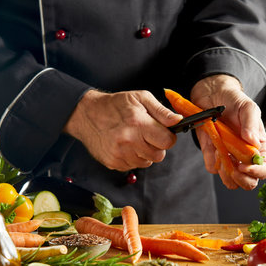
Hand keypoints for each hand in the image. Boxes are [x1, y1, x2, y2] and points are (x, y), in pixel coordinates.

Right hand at [64, 90, 182, 170]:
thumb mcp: (141, 98)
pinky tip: (125, 145)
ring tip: (134, 139)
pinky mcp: (113, 163)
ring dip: (144, 153)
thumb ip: (162, 111)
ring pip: (147, 163)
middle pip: (159, 155)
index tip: (162, 132)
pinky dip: (132, 158)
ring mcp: (120, 154)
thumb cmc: (115, 104)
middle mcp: (129, 141)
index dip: (168, 137)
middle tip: (146, 135)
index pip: (167, 141)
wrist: (86, 114)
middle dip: (157, 146)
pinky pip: (133, 166)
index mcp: (138, 124)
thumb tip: (178, 120)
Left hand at [190, 75, 265, 189]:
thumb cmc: (235, 101)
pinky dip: (211, 161)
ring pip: (231, 181)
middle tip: (233, 169)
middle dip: (242, 180)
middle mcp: (245, 156)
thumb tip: (253, 143)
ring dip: (225, 173)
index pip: (265, 169)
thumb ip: (251, 123)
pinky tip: (213, 145)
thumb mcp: (247, 107)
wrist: (213, 96)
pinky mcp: (213, 155)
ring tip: (221, 152)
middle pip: (249, 182)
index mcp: (259, 147)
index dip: (256, 172)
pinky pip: (212, 168)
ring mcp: (229, 158)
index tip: (244, 166)